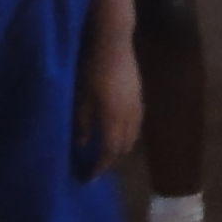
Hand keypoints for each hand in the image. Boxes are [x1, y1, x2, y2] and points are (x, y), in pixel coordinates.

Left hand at [76, 34, 143, 174]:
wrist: (114, 43)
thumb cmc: (93, 69)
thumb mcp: (81, 97)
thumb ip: (82, 122)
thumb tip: (81, 144)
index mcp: (113, 119)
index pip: (109, 152)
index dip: (100, 167)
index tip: (89, 177)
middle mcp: (129, 117)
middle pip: (124, 147)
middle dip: (111, 161)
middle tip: (98, 167)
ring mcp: (137, 106)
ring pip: (133, 136)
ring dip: (121, 148)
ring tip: (108, 152)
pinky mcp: (139, 96)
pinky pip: (137, 124)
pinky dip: (128, 134)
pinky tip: (119, 131)